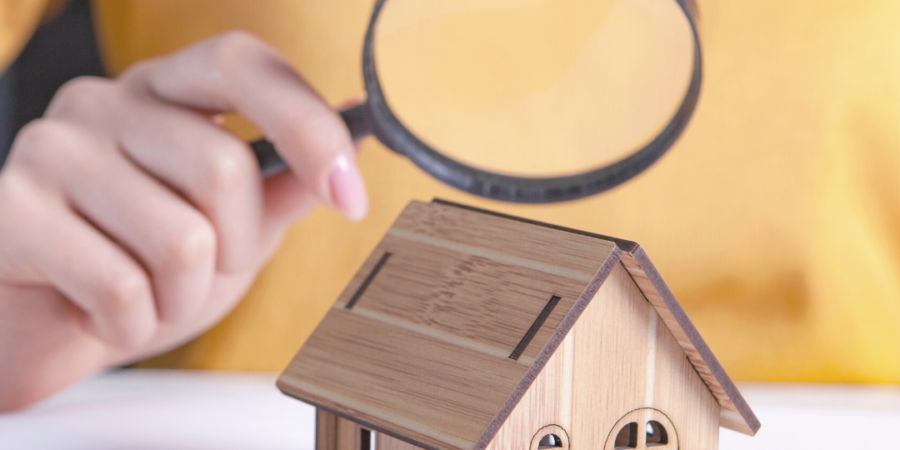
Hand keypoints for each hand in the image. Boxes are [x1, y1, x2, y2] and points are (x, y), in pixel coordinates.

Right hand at [0, 31, 367, 410]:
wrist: (43, 328)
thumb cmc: (140, 267)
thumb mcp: (230, 230)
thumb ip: (281, 189)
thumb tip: (352, 142)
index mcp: (165, 93)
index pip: (242, 64)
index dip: (308, 125)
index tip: (350, 197)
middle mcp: (105, 101)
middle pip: (222, 166)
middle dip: (237, 247)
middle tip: (206, 271)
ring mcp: (53, 148)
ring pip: (181, 238)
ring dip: (183, 296)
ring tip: (150, 296)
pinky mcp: (13, 208)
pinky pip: (120, 286)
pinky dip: (133, 324)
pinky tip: (106, 315)